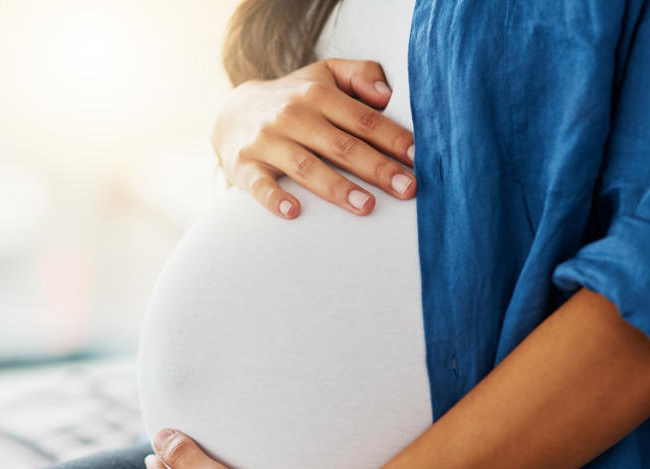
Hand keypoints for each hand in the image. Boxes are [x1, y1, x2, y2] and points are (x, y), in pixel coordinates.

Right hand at [211, 58, 416, 218]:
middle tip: (407, 189)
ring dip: (338, 188)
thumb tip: (387, 94)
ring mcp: (268, 141)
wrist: (232, 113)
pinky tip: (293, 212)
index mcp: (318, 94)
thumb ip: (360, 75)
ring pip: (307, 167)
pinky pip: (260, 185)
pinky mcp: (244, 166)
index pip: (363, 118)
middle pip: (342, 145)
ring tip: (367, 207)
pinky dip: (275, 198)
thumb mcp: (325, 75)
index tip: (417, 158)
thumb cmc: (294, 99)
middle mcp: (293, 115)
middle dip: (377, 168)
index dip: (392, 138)